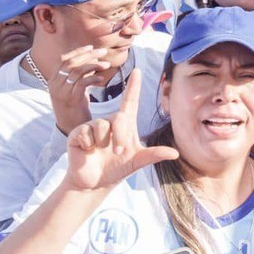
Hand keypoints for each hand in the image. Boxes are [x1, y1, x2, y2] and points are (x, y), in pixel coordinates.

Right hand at [47, 45, 112, 134]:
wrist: (70, 129)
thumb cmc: (75, 108)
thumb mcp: (73, 90)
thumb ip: (78, 77)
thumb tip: (91, 61)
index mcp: (54, 80)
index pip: (64, 59)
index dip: (78, 51)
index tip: (91, 47)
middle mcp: (55, 84)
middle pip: (71, 62)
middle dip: (88, 54)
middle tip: (103, 51)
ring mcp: (62, 92)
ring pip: (77, 71)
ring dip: (93, 64)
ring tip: (106, 64)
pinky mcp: (71, 99)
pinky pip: (82, 83)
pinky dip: (93, 78)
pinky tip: (102, 79)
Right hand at [63, 71, 178, 192]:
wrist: (95, 182)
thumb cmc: (118, 168)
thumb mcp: (137, 161)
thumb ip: (154, 155)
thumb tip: (175, 153)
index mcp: (126, 124)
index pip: (130, 101)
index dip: (133, 86)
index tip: (137, 70)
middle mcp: (109, 121)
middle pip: (119, 118)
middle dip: (120, 137)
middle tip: (119, 151)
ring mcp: (93, 126)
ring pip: (101, 126)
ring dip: (104, 142)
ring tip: (101, 151)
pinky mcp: (78, 133)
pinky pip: (85, 133)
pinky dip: (88, 145)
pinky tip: (87, 151)